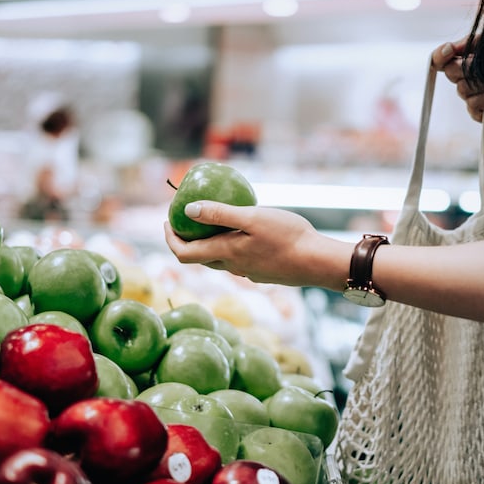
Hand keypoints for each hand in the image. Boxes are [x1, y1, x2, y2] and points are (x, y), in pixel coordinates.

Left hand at [164, 201, 349, 289]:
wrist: (317, 262)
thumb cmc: (287, 236)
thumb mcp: (252, 217)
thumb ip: (220, 214)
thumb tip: (188, 210)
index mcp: (225, 254)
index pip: (184, 254)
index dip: (170, 240)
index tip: (167, 222)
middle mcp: (233, 268)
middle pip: (199, 258)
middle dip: (186, 240)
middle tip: (185, 220)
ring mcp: (248, 272)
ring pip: (219, 260)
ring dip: (208, 244)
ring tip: (213, 222)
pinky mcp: (263, 272)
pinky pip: (238, 260)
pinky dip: (230, 246)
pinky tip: (243, 232)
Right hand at [431, 38, 483, 123]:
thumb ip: (470, 43)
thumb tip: (448, 48)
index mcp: (466, 61)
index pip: (441, 60)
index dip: (440, 56)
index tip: (449, 51)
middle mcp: (466, 79)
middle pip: (450, 73)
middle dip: (469, 68)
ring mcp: (472, 97)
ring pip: (463, 90)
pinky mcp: (480, 114)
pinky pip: (473, 106)